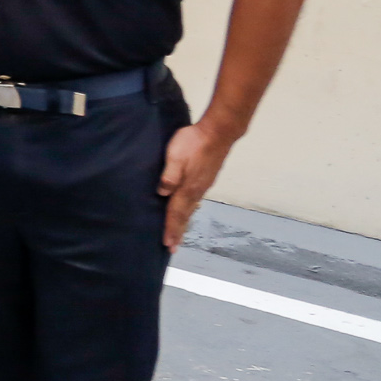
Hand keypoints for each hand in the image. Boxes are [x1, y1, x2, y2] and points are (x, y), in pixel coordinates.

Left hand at [157, 123, 233, 249]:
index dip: (171, 229)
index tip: (168, 245)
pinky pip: (195, 200)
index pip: (176, 213)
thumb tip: (162, 194)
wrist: (218, 132)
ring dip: (183, 222)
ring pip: (191, 208)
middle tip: (172, 247)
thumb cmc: (193, 142)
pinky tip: (187, 210)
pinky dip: (189, 210)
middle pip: (185, 215)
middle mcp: (197, 190)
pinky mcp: (206, 179)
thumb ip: (169, 176)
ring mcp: (203, 185)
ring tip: (178, 233)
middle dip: (178, 231)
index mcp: (188, 187)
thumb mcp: (175, 156)